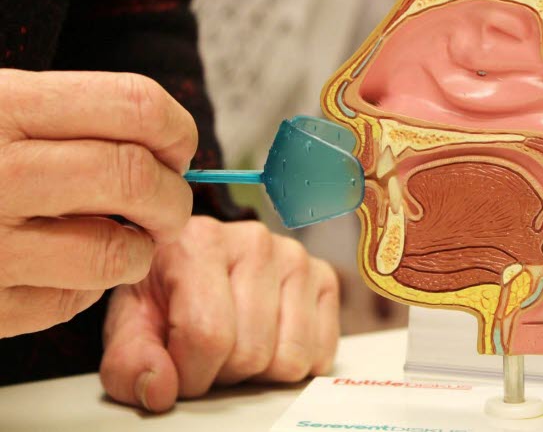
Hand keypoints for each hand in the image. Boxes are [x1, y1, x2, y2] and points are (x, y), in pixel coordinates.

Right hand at [0, 69, 196, 337]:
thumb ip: (77, 115)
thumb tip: (172, 142)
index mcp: (1, 106)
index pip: (135, 105)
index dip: (176, 129)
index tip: (178, 149)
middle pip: (137, 179)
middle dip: (172, 196)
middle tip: (167, 203)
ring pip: (116, 252)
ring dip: (139, 248)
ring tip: (123, 238)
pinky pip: (72, 302)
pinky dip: (88, 287)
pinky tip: (64, 267)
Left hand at [100, 216, 339, 411]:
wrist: (197, 266)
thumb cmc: (165, 293)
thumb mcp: (130, 325)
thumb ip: (129, 362)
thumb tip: (161, 389)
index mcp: (200, 241)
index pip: (208, 335)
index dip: (189, 374)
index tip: (176, 367)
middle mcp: (254, 240)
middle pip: (250, 352)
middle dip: (224, 371)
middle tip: (208, 351)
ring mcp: (295, 257)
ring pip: (289, 359)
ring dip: (259, 370)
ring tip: (237, 340)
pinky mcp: (324, 278)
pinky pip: (320, 354)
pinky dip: (291, 362)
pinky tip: (268, 337)